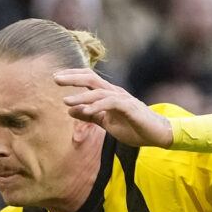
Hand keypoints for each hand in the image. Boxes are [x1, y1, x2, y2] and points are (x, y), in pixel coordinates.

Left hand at [53, 69, 172, 147]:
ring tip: (65, 101)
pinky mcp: (129, 107)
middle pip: (91, 78)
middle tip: (55, 78)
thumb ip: (90, 115)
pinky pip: (110, 103)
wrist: (157, 134)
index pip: (88, 79)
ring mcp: (122, 99)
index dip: (72, 76)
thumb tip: (70, 111)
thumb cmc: (134, 127)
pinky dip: (97, 106)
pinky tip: (85, 111)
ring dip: (81, 96)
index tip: (56, 77)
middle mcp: (114, 92)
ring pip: (98, 92)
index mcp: (108, 94)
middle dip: (72, 77)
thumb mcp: (107, 122)